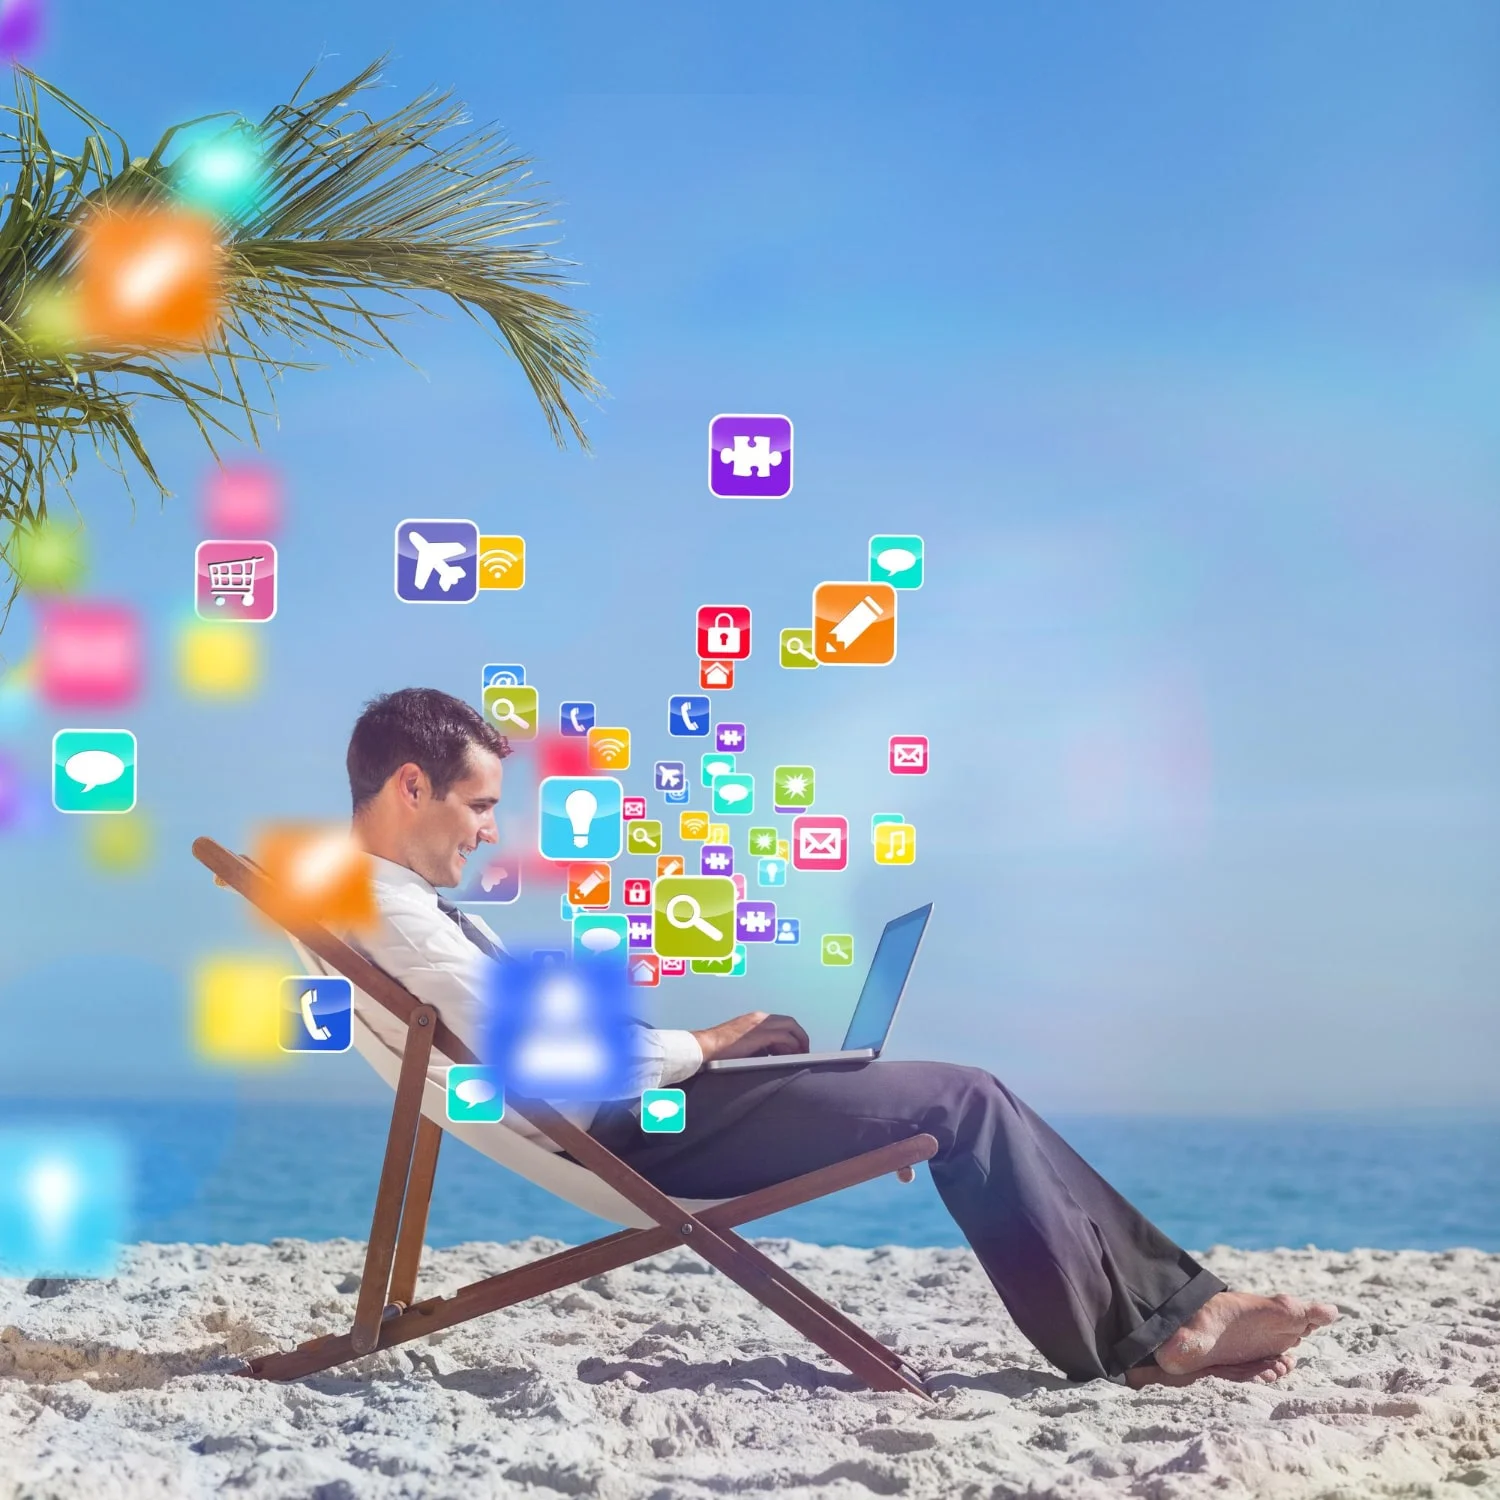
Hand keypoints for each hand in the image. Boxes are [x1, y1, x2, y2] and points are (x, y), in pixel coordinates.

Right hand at [690, 1011, 809, 1063]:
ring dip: (799, 1041)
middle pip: (790, 1022)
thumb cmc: (720, 1050)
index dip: (792, 1034)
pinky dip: (792, 1046)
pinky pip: (784, 1037)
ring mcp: (760, 1024)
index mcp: (755, 1019)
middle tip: (804, 1051)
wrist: (706, 1047)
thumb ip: (758, 1045)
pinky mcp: (760, 1034)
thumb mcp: (743, 1043)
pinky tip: (794, 1056)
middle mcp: (760, 1018)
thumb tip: (772, 1055)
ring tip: (802, 1055)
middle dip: (800, 1036)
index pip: (781, 1022)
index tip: (796, 1047)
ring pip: (790, 1027)